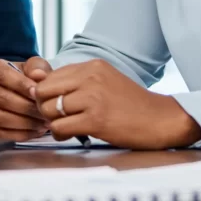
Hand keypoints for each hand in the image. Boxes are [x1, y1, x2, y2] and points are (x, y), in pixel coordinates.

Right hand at [0, 57, 53, 140]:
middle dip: (26, 107)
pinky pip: (0, 133)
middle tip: (44, 111)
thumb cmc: (28, 77)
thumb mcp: (35, 66)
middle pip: (1, 99)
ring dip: (24, 122)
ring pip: (0, 118)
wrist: (21, 93)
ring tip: (44, 123)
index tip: (37, 92)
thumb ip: (37, 67)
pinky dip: (20, 134)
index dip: (20, 84)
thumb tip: (38, 75)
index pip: (2, 76)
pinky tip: (36, 131)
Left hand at [34, 59, 200, 149]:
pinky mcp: (95, 119)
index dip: (47, 94)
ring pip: (49, 110)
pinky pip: (59, 128)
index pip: (50, 76)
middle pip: (43, 91)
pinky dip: (61, 134)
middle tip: (59, 117)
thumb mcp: (105, 81)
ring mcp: (93, 97)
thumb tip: (40, 83)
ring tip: (69, 126)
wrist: (159, 119)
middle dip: (46, 107)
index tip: (56, 105)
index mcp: (93, 65)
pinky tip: (74, 134)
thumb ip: (78, 81)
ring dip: (54, 122)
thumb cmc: (131, 104)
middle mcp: (91, 76)